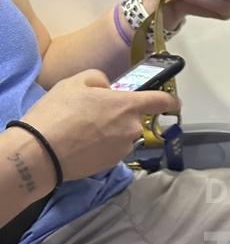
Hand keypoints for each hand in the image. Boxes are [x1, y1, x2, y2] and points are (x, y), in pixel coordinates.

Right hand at [19, 69, 179, 183]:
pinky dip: (101, 146)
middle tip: (91, 114)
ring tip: (81, 130)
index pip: (161, 101)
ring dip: (110, 131)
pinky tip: (81, 143)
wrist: (42, 151)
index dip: (170, 100)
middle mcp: (132, 128)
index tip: (174, 101)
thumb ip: (99, 79)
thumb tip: (109, 89)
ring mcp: (124, 148)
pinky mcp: (113, 164)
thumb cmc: (58, 112)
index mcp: (128, 105)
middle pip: (134, 119)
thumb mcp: (75, 82)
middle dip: (118, 115)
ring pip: (122, 135)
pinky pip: (112, 149)